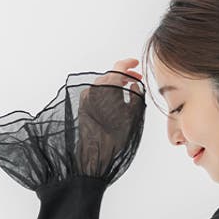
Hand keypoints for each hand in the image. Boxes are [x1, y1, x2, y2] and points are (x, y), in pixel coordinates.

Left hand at [76, 57, 144, 173]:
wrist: (94, 154)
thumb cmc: (115, 136)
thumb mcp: (133, 114)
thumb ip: (136, 95)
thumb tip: (134, 85)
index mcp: (107, 86)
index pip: (119, 67)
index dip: (129, 64)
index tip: (135, 64)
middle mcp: (94, 88)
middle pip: (111, 74)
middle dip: (124, 75)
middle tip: (135, 80)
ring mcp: (86, 96)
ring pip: (103, 83)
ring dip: (115, 84)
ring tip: (126, 92)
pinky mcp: (82, 105)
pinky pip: (96, 93)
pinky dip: (106, 92)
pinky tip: (114, 102)